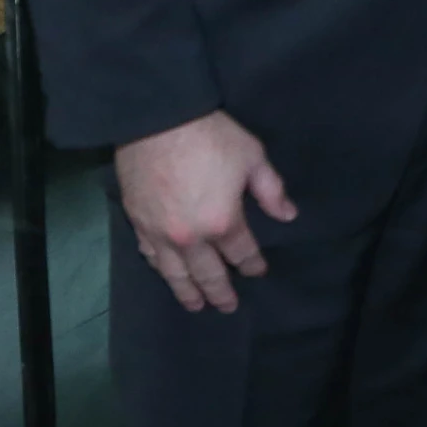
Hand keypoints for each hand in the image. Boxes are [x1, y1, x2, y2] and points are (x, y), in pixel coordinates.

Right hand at [115, 110, 297, 312]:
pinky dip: (160, 268)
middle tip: (227, 307)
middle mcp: (190, 238)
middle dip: (220, 292)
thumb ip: (270, 190)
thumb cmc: (211, 136)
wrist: (157, 119)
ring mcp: (160, 234)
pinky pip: (150, 255)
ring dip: (187, 292)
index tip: (258, 271)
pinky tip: (165, 272)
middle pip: (207, 273)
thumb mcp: (252, 156)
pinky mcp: (138, 222)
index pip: (242, 253)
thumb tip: (288, 216)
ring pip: (174, 274)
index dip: (252, 264)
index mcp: (222, 222)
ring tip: (195, 305)